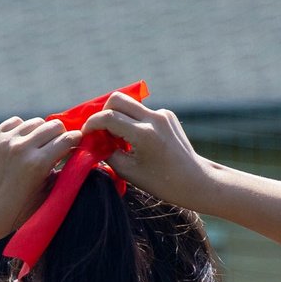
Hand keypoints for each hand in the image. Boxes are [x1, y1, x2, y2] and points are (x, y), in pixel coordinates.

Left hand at [0, 113, 76, 242]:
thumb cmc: (28, 205)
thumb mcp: (53, 190)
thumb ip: (68, 169)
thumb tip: (84, 149)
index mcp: (38, 164)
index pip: (67, 138)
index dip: (76, 140)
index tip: (78, 144)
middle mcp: (20, 149)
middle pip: (54, 125)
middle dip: (60, 135)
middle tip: (58, 148)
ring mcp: (5, 142)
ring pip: (36, 122)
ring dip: (41, 133)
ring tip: (39, 148)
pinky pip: (17, 121)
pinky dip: (23, 131)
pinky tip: (23, 145)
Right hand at [75, 92, 211, 205]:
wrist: (195, 180)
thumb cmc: (160, 182)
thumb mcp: (128, 172)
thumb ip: (107, 152)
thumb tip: (93, 141)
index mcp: (144, 134)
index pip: (108, 117)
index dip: (91, 124)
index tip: (86, 134)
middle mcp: (154, 118)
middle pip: (117, 99)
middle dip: (103, 112)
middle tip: (100, 130)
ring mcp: (163, 114)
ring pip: (130, 104)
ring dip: (119, 117)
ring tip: (120, 139)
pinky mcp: (168, 115)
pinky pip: (143, 112)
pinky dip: (134, 122)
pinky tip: (139, 141)